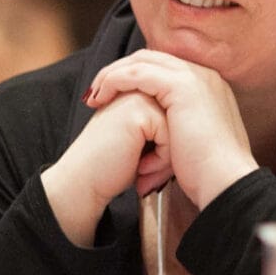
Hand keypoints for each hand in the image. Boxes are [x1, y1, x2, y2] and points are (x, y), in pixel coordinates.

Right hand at [37, 91, 167, 246]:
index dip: (166, 148)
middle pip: (178, 122)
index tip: (144, 164)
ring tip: (142, 169)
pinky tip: (140, 167)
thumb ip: (162, 128)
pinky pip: (170, 136)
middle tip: (144, 171)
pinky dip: (160, 159)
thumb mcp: (142, 143)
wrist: (83, 183)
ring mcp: (137, 97)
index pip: (175, 119)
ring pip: (177, 128)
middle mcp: (138, 91)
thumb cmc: (111, 168)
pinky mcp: (138, 111)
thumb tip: (193, 134)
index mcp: (138, 94)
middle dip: (168, 153)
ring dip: (165, 157)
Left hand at [85, 50, 258, 208]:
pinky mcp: (182, 86)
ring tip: (93, 96)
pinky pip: (137, 73)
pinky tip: (101, 97)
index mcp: (208, 87)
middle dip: (119, 72)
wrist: (225, 182)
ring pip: (141, 61)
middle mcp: (204, 76)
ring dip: (112, 75)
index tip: (111, 96)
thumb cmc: (207, 175)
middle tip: (96, 92)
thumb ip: (173, 132)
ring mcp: (195, 77)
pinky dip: (115, 81)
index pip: (163, 69)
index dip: (133, 78)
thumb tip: (151, 143)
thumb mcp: (189, 145)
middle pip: (150, 59)